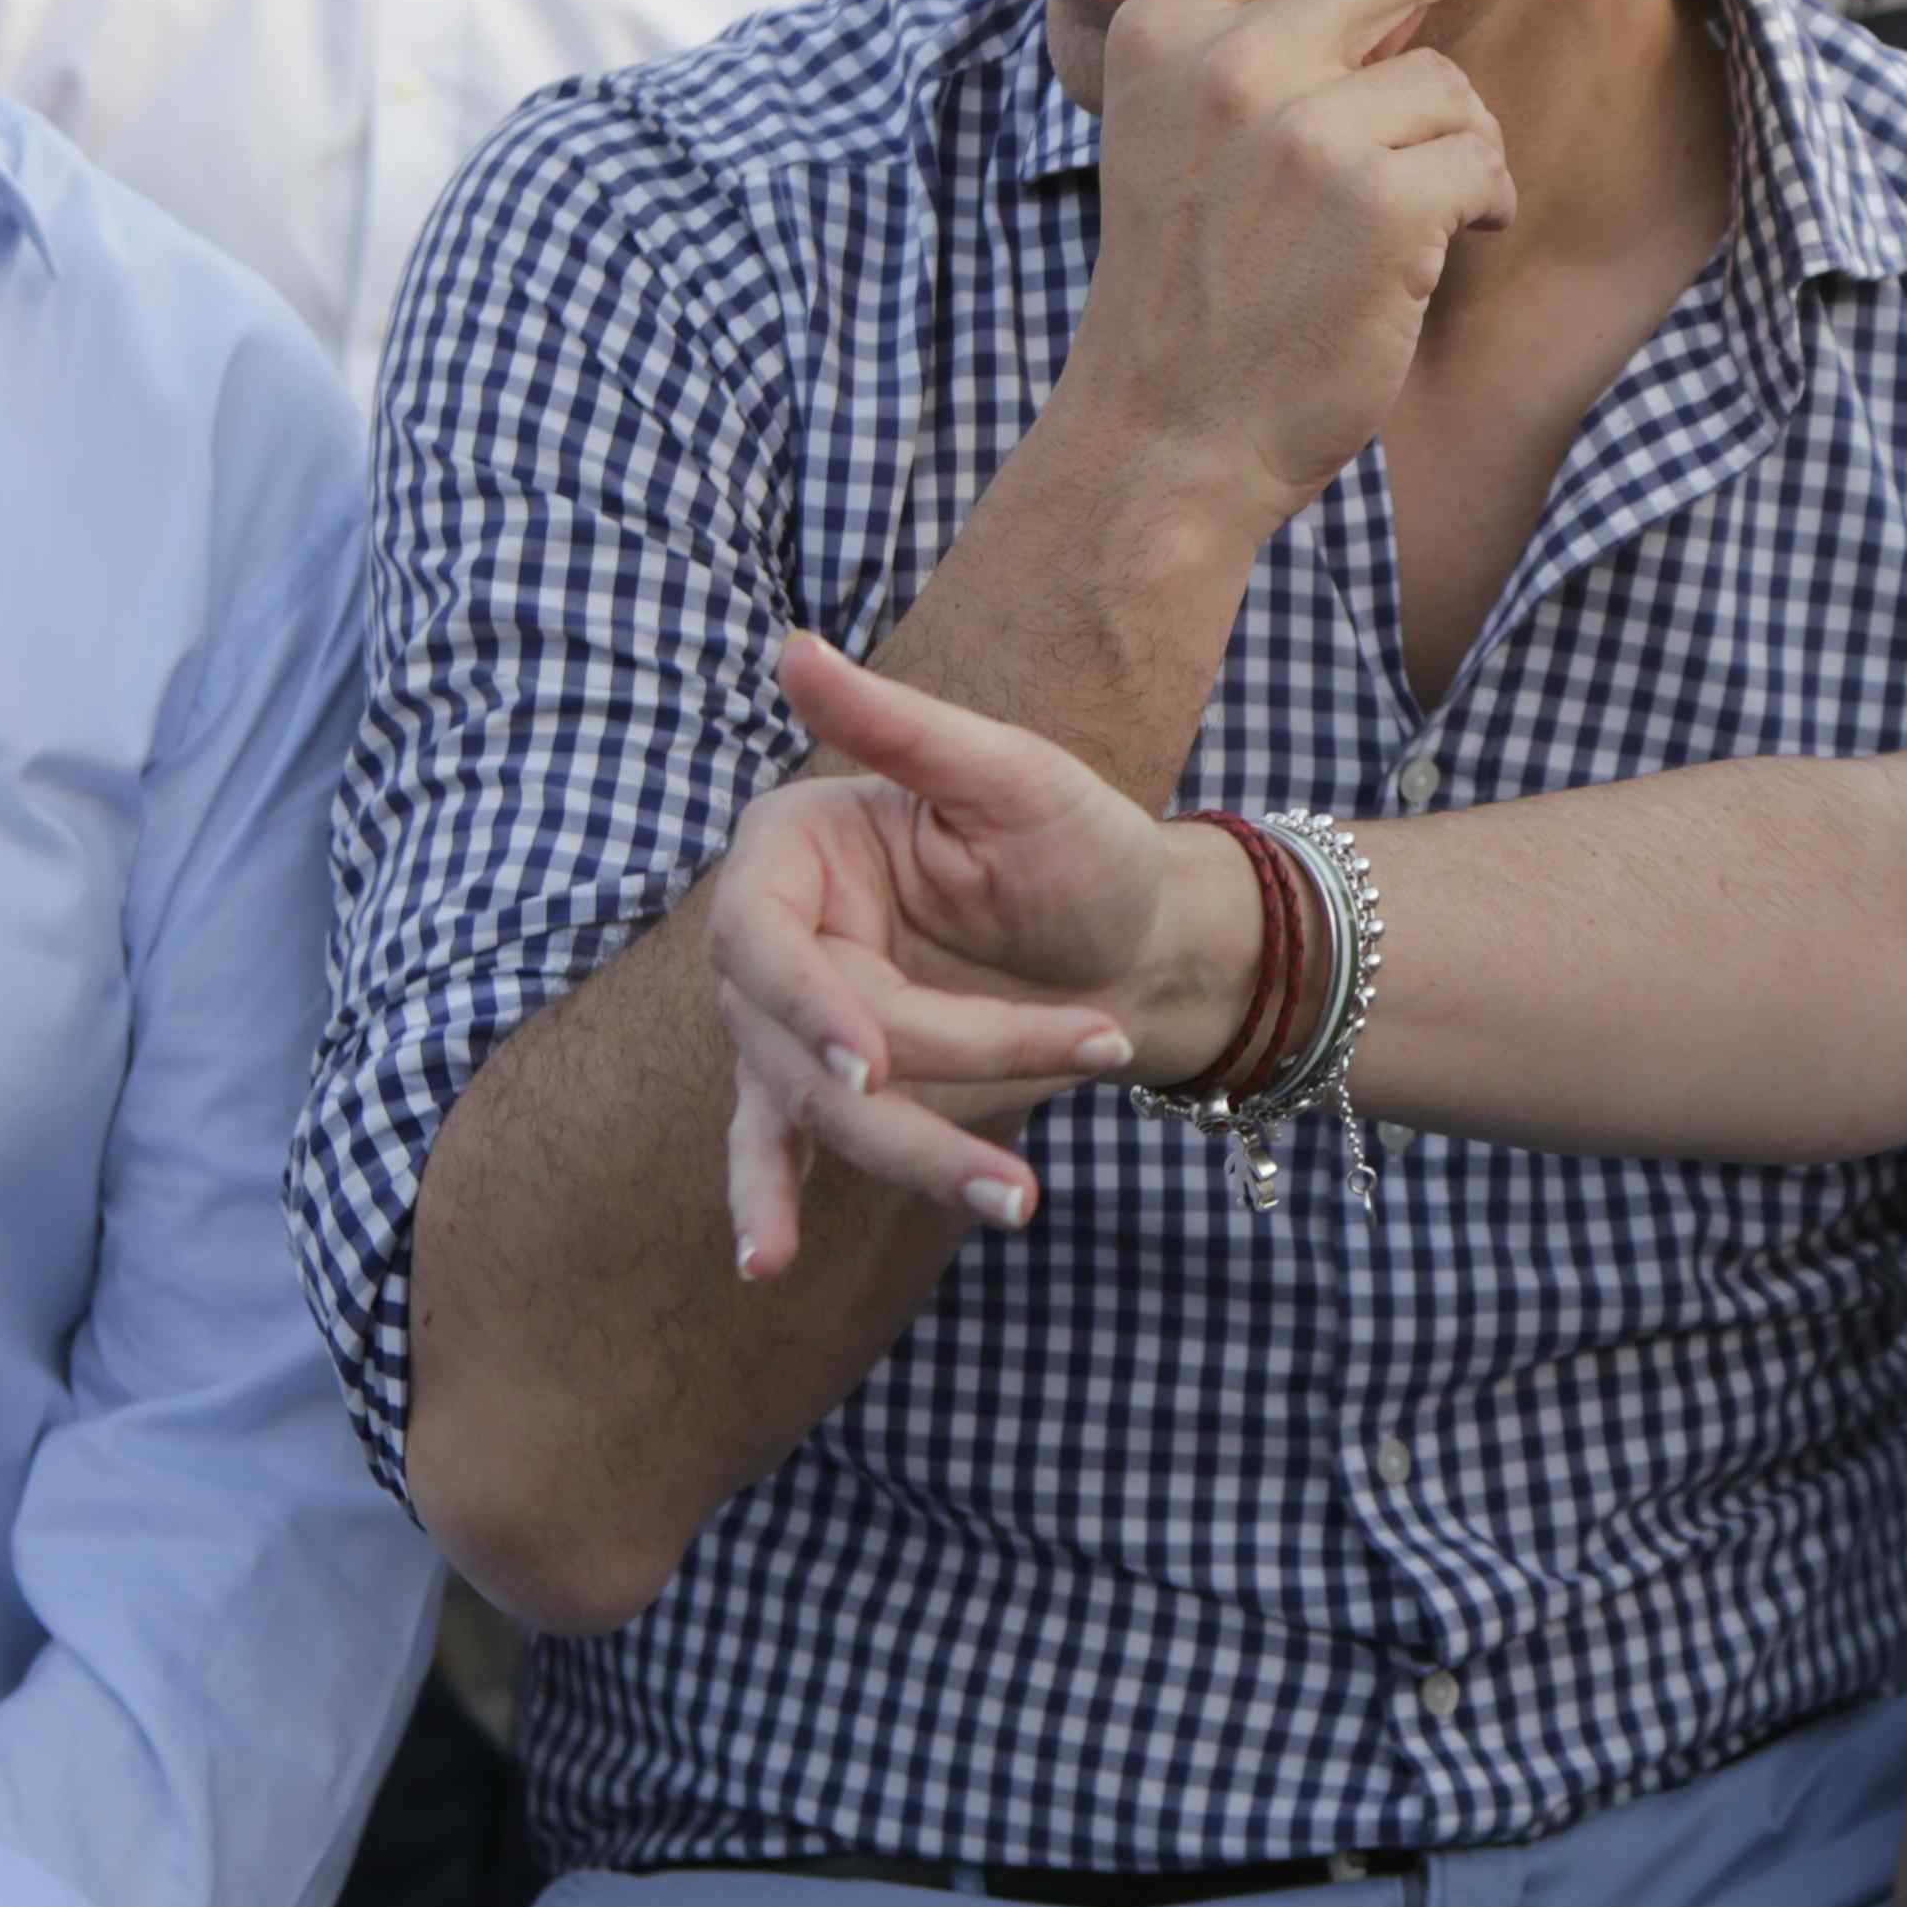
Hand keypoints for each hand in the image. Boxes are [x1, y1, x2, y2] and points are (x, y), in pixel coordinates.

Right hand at [708, 633, 1251, 1275]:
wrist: (1145, 939)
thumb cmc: (1082, 842)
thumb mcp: (1009, 774)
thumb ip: (897, 726)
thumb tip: (793, 646)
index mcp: (796, 850)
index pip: (761, 940)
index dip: (807, 1006)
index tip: (875, 1061)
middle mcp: (779, 936)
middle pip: (807, 1040)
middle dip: (938, 1072)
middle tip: (1083, 1058)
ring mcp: (799, 1021)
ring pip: (818, 1110)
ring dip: (916, 1154)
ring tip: (1014, 1195)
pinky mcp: (833, 1090)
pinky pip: (785, 1148)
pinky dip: (771, 1202)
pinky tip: (768, 1260)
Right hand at [1042, 0, 1552, 518]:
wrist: (1171, 427)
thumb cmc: (1191, 282)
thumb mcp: (1185, 130)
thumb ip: (1266, 37)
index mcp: (1162, 29)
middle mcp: (1224, 63)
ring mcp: (1302, 131)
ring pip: (1446, 81)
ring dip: (1461, 143)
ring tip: (1422, 212)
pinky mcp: (1378, 204)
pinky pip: (1479, 160)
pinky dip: (1481, 204)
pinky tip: (1437, 254)